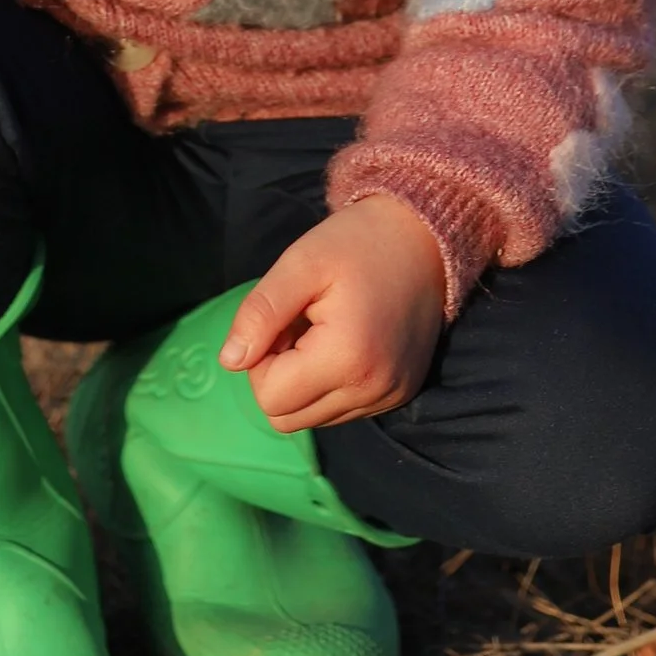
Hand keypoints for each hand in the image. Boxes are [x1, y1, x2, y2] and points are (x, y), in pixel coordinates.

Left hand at [219, 198, 447, 430]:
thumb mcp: (300, 264)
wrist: (425, 237)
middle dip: (279, 375)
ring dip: (304, 382)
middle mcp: (373, 390)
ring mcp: (389, 397)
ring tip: (323, 332)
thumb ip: (260, 314)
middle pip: (288, 418)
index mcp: (346, 359)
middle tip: (299, 326)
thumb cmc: (357, 243)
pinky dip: (331, 384)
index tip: (284, 320)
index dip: (261, 360)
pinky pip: (343, 411)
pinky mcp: (400, 395)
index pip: (270, 398)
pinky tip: (344, 342)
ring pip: (313, 418)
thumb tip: (229, 362)